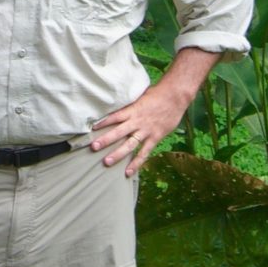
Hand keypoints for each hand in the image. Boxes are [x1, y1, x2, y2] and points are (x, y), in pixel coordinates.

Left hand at [90, 47, 220, 174]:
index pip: (114, 116)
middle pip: (119, 132)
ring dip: (118, 154)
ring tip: (106, 162)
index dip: (103, 122)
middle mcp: (137, 121)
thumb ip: (130, 104)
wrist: (175, 96)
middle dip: (105, 140)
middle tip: (93, 147)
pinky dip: (136, 163)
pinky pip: (144, 152)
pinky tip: (128, 172)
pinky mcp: (155, 137)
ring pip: (130, 144)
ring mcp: (146, 131)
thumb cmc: (157, 94)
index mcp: (132, 109)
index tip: (92, 128)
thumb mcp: (140, 96)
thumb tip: (118, 106)